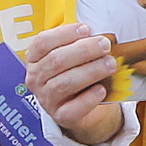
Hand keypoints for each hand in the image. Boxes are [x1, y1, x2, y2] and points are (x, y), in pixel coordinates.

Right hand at [20, 20, 122, 143]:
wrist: (82, 106)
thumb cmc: (76, 73)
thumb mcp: (72, 55)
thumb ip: (78, 43)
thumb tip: (98, 33)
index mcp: (35, 59)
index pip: (42, 42)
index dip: (64, 34)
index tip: (85, 29)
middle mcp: (36, 79)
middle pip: (56, 61)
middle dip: (83, 50)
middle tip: (104, 45)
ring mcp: (46, 99)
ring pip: (65, 83)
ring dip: (90, 71)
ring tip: (110, 64)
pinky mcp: (60, 116)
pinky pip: (73, 108)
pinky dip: (89, 98)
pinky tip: (101, 89)